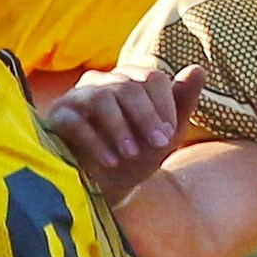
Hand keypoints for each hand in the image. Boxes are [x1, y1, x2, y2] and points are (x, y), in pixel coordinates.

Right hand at [46, 68, 196, 206]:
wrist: (105, 188)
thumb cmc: (136, 156)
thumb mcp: (164, 134)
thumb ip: (182, 101)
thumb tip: (199, 68)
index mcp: (131, 80)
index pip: (151, 78)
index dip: (163, 106)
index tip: (169, 137)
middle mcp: (104, 81)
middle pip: (128, 86)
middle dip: (146, 117)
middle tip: (159, 145)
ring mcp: (78, 96)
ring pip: (101, 98)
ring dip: (120, 128)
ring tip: (131, 154)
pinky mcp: (57, 116)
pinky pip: (75, 122)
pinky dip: (95, 143)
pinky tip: (109, 163)